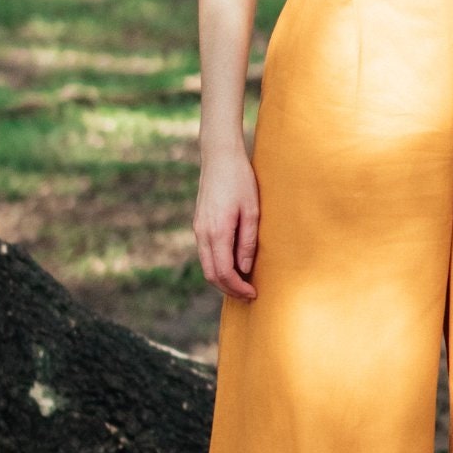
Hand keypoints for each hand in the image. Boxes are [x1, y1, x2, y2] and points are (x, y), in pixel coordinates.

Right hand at [195, 146, 261, 298]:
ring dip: (223, 279)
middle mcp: (203, 233)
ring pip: (206, 265)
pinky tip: (234, 264)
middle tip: (249, 294)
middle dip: (229, 289)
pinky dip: (218, 265)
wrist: (219, 157)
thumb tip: (245, 268)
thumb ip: (247, 241)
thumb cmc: (241, 180)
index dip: (238, 288)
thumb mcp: (252, 211)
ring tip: (243, 282)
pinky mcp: (199, 224)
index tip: (253, 293)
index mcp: (217, 232)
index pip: (223, 272)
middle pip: (211, 274)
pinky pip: (206, 253)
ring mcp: (198, 229)